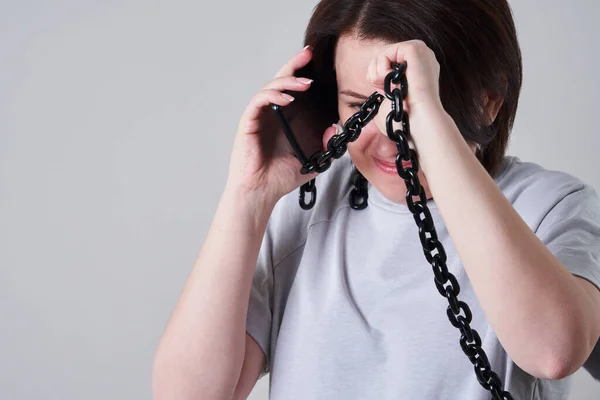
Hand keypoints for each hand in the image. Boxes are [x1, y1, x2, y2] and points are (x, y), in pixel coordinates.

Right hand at [226, 45, 337, 206]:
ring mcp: (259, 116)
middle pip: (281, 79)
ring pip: (271, 86)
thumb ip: (325, 145)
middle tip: (308, 54)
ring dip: (288, 81)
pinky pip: (259, 101)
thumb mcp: (312, 160)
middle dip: (295, 64)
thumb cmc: (281, 176)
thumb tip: (335, 128)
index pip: (293, 88)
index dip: (303, 72)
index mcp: (285, 118)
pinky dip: (273, 95)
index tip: (316, 61)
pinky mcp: (249, 122)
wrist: (262, 191)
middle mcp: (271, 113)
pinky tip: (287, 98)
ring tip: (305, 83)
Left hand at [366, 40, 450, 169]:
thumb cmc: (405, 120)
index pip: (387, 64)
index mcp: (418, 69)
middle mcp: (422, 57)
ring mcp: (421, 51)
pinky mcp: (416, 48)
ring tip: (394, 87)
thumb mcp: (390, 101)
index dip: (380, 80)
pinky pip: (386, 51)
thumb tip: (380, 90)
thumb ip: (384, 89)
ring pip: (382, 53)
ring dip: (378, 75)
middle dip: (377, 76)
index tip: (391, 94)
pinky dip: (382, 70)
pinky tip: (395, 82)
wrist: (418, 124)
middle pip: (383, 56)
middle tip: (391, 91)